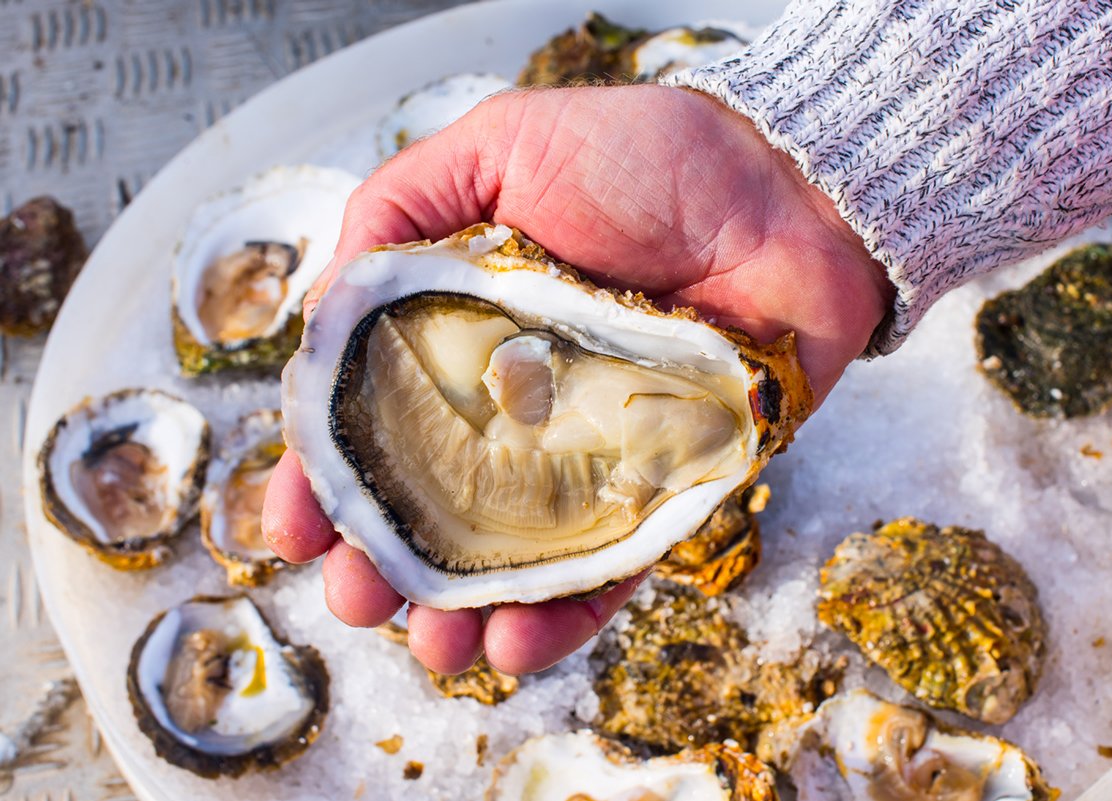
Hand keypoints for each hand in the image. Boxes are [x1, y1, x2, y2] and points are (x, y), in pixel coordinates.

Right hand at [262, 84, 891, 675]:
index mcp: (467, 335)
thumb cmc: (649, 157)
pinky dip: (562, 616)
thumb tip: (318, 312)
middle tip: (355, 599)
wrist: (788, 190)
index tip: (293, 524)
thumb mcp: (498, 148)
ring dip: (460, 612)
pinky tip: (510, 644)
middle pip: (437, 503)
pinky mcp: (665, 488)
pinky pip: (609, 568)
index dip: (329, 476)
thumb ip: (398, 211)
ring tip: (430, 649)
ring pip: (512, 556)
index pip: (380, 419)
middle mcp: (520, 404)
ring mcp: (591, 453)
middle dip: (384, 562)